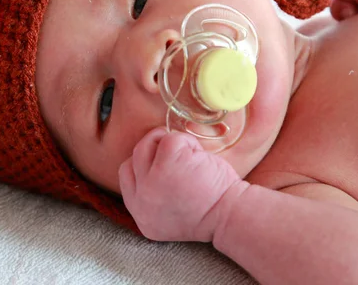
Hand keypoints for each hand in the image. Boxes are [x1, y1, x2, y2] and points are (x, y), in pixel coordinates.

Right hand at [119, 128, 241, 241]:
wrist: (231, 217)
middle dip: (154, 147)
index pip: (126, 176)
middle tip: (175, 149)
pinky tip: (201, 157)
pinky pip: (170, 139)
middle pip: (134, 156)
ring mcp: (151, 181)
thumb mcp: (172, 213)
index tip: (159, 160)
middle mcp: (140, 200)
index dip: (142, 163)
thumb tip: (153, 164)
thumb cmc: (212, 211)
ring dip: (170, 142)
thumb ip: (155, 195)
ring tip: (192, 156)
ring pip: (149, 143)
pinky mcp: (167, 163)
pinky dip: (188, 142)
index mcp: (141, 215)